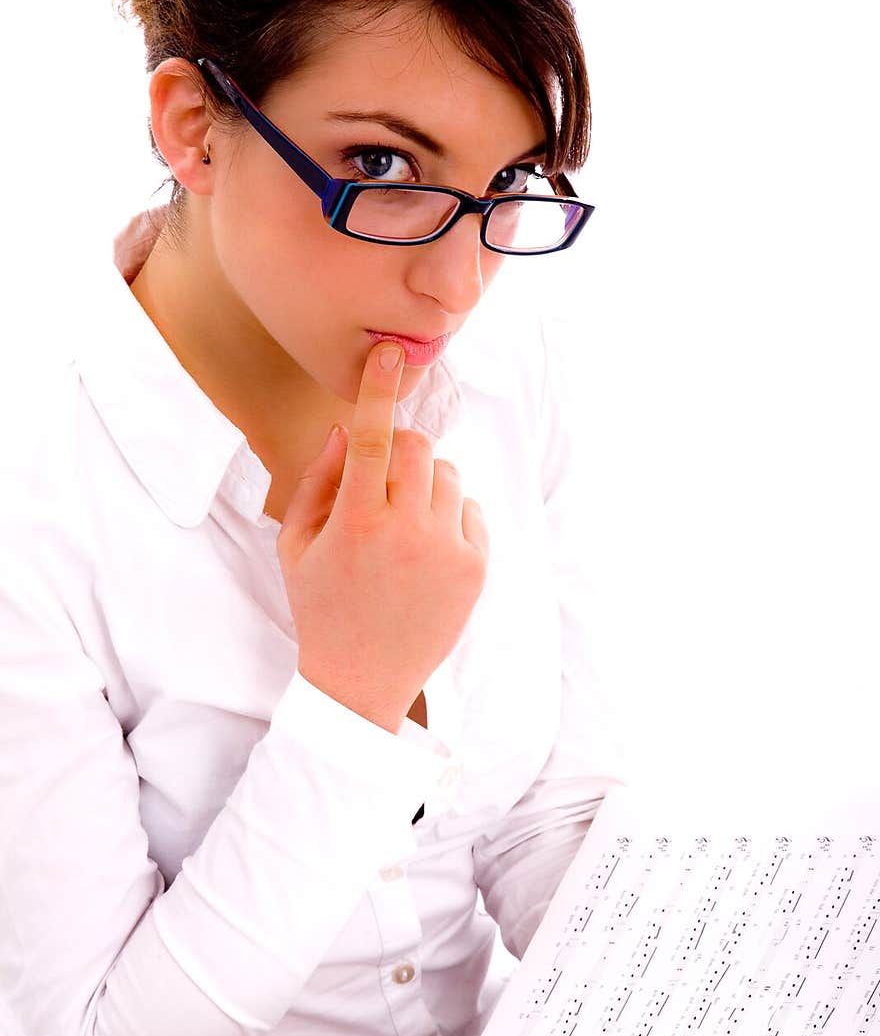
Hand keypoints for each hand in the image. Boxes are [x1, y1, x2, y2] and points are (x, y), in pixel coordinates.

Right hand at [278, 340, 489, 732]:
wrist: (362, 682)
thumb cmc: (322, 607)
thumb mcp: (296, 546)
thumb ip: (317, 481)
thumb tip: (349, 431)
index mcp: (356, 522)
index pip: (374, 438)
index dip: (381, 391)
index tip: (389, 354)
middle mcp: (407, 532)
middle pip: (417, 447)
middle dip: (398, 451)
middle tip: (380, 484)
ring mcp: (447, 550)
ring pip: (446, 475)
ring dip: (423, 485)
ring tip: (400, 527)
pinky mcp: (475, 569)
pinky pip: (469, 509)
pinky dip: (448, 516)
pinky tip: (424, 551)